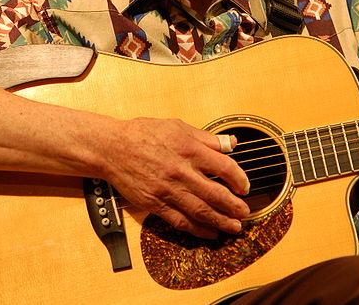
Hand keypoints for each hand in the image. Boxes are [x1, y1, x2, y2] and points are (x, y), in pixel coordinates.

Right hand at [100, 117, 249, 238]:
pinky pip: (180, 221)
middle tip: (245, 212)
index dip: (239, 179)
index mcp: (189, 149)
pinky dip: (197, 230)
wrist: (112, 148)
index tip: (244, 186)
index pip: (225, 167)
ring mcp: (168, 190)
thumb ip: (207, 137)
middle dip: (234, 206)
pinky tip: (209, 232)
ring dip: (221, 221)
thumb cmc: (144, 133)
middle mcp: (181, 172)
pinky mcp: (155, 204)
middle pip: (216, 194)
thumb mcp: (178, 126)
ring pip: (201, 211)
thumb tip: (231, 142)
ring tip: (234, 227)